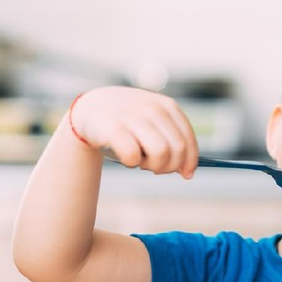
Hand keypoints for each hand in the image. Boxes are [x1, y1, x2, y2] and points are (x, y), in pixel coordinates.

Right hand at [70, 86, 197, 178]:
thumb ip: (172, 142)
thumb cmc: (128, 124)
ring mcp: (133, 116)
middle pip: (177, 149)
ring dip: (152, 166)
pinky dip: (132, 163)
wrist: (90, 109)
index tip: (187, 175)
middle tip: (156, 168)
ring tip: (141, 162)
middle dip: (170, 166)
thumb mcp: (153, 124)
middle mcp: (152, 108)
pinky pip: (133, 156)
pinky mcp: (113, 128)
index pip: (188, 139)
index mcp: (167, 106)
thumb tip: (188, 171)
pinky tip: (126, 158)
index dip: (190, 161)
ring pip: (160, 153)